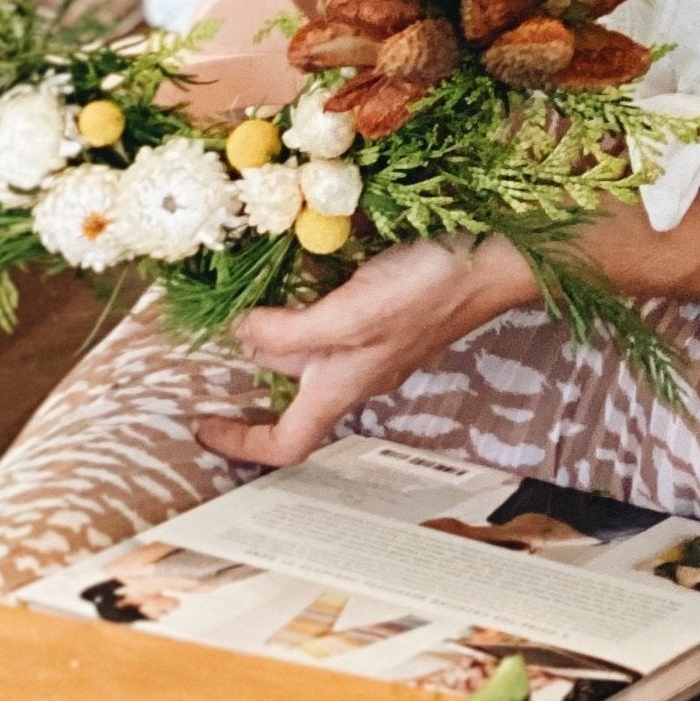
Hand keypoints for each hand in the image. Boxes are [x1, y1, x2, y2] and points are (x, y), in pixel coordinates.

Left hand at [195, 234, 535, 467]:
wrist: (495, 258)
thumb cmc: (431, 289)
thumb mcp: (349, 313)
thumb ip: (292, 331)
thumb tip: (243, 334)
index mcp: (343, 385)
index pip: (285, 442)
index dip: (240, 442)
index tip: (204, 426)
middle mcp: (355, 369)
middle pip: (291, 383)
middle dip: (250, 360)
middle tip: (217, 328)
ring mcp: (373, 338)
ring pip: (310, 343)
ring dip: (277, 323)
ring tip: (249, 291)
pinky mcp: (388, 306)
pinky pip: (334, 312)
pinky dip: (308, 295)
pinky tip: (300, 261)